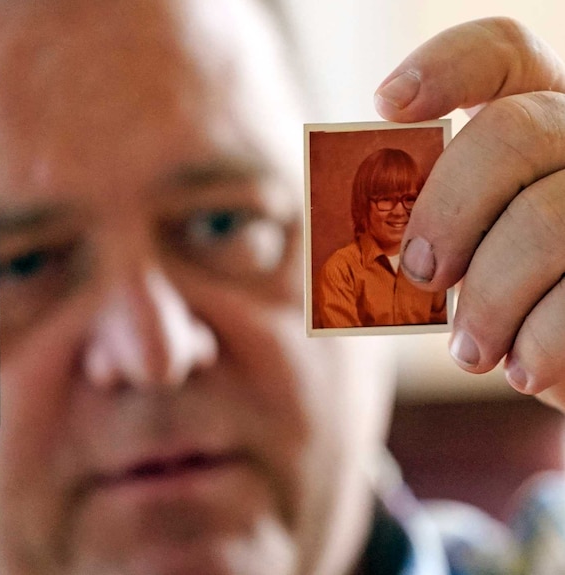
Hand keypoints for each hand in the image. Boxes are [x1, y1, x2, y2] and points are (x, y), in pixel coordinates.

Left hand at [374, 18, 564, 408]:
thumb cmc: (515, 300)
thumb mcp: (470, 250)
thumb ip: (435, 221)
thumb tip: (369, 228)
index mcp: (538, 121)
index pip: (502, 53)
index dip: (443, 66)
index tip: (386, 105)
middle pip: (515, 130)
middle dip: (448, 209)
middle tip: (418, 272)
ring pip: (549, 221)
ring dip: (490, 300)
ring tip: (470, 351)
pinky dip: (539, 343)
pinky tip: (523, 369)